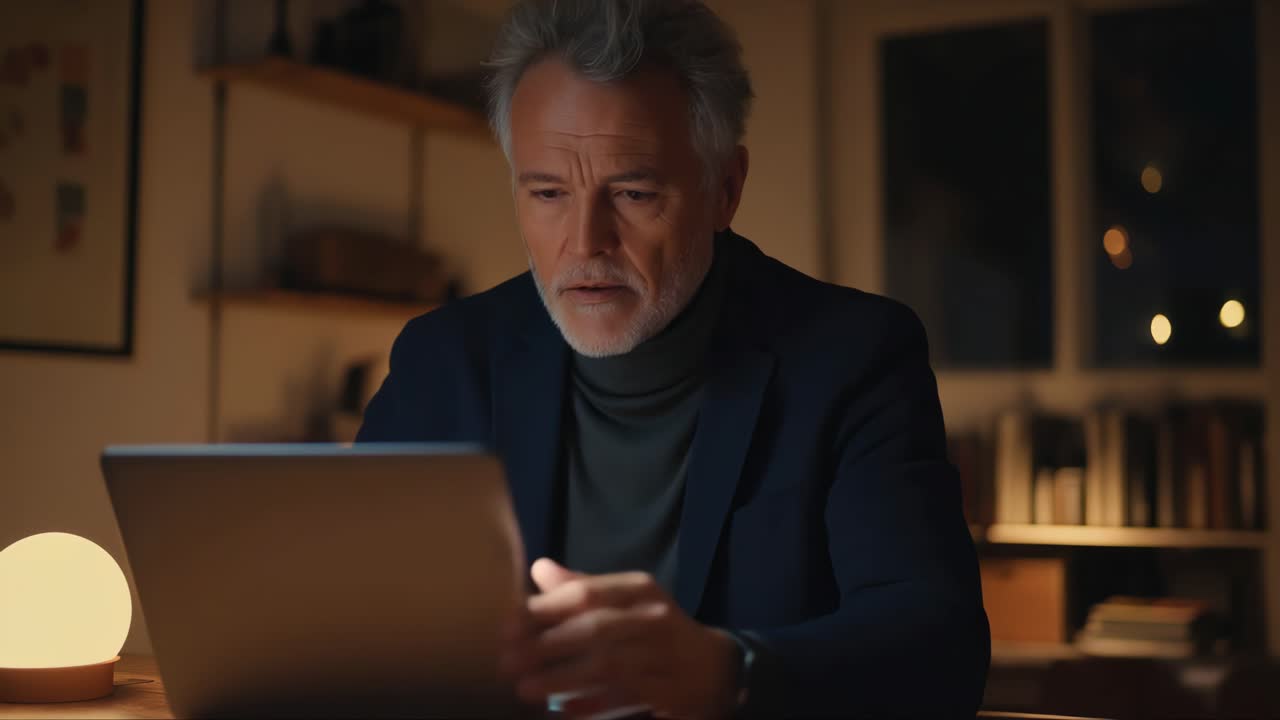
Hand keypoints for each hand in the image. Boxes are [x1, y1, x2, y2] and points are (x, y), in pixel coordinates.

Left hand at [500, 558, 740, 718]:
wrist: (714, 668)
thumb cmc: (655, 629)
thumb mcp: (626, 600)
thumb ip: (582, 587)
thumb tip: (537, 568)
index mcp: (638, 589)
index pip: (585, 593)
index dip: (543, 609)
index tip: (506, 627)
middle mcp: (652, 617)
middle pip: (593, 629)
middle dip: (545, 646)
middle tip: (506, 663)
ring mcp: (662, 655)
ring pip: (606, 666)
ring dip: (562, 678)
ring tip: (525, 689)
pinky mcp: (667, 690)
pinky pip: (623, 697)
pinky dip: (591, 704)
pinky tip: (562, 711)